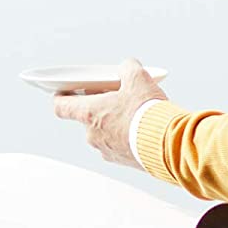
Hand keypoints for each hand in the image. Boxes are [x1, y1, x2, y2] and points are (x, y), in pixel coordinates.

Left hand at [52, 58, 168, 169]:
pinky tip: (141, 128)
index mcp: (89, 114)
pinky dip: (125, 136)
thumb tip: (127, 67)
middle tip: (114, 96)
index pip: (61, 107)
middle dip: (99, 107)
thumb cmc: (147, 113)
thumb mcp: (138, 79)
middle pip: (87, 118)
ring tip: (133, 112)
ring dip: (113, 123)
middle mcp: (93, 135)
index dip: (61, 97)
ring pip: (104, 132)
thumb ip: (128, 68)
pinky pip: (118, 145)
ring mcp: (106, 149)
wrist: (167, 143)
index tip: (63, 92)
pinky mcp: (122, 160)